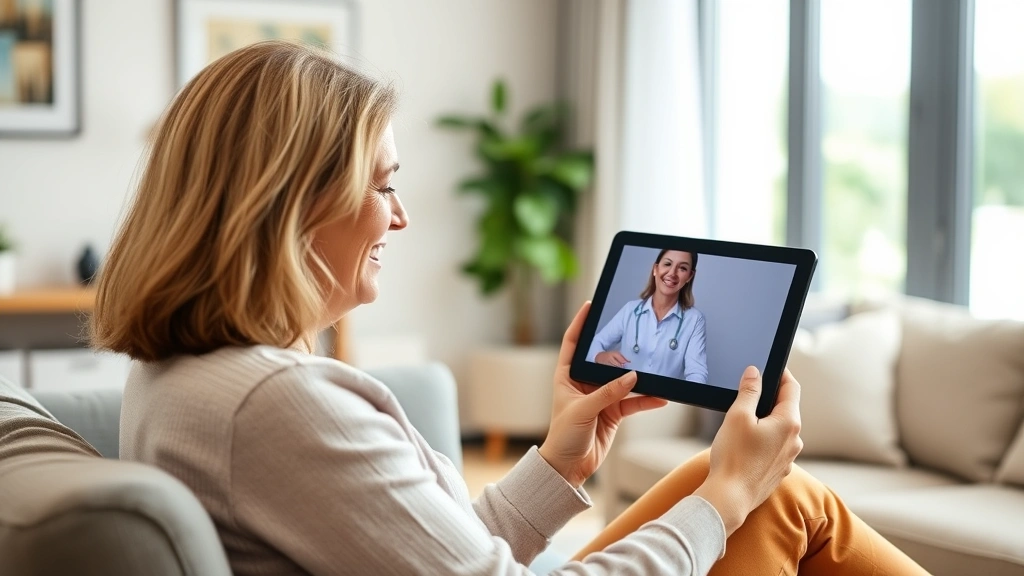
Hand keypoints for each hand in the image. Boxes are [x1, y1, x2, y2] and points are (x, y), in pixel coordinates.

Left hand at [538, 302, 667, 487]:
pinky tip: (660, 398)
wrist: (568, 467)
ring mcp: (600, 398)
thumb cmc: (563, 436)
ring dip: (639, 380)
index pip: (573, 343)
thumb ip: (607, 393)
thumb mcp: (583, 411)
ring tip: (655, 373)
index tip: (589, 304)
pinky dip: (646, 401)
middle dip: (620, 353)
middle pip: (604, 360)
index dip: (580, 323)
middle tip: (637, 341)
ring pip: (623, 382)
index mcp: (566, 376)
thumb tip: (631, 377)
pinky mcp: (612, 413)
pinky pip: (632, 402)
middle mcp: (583, 383)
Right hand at [693, 366, 802, 535]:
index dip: (781, 374)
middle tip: (750, 392)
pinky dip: (763, 440)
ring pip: (780, 430)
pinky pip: (774, 448)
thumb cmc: (733, 457)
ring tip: (743, 421)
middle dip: (770, 399)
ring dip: (766, 421)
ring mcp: (788, 458)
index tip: (771, 367)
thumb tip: (755, 373)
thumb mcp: (738, 416)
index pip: (791, 388)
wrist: (729, 498)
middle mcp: (794, 440)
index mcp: (788, 422)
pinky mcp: (778, 471)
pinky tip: (745, 445)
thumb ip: (749, 391)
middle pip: (786, 409)